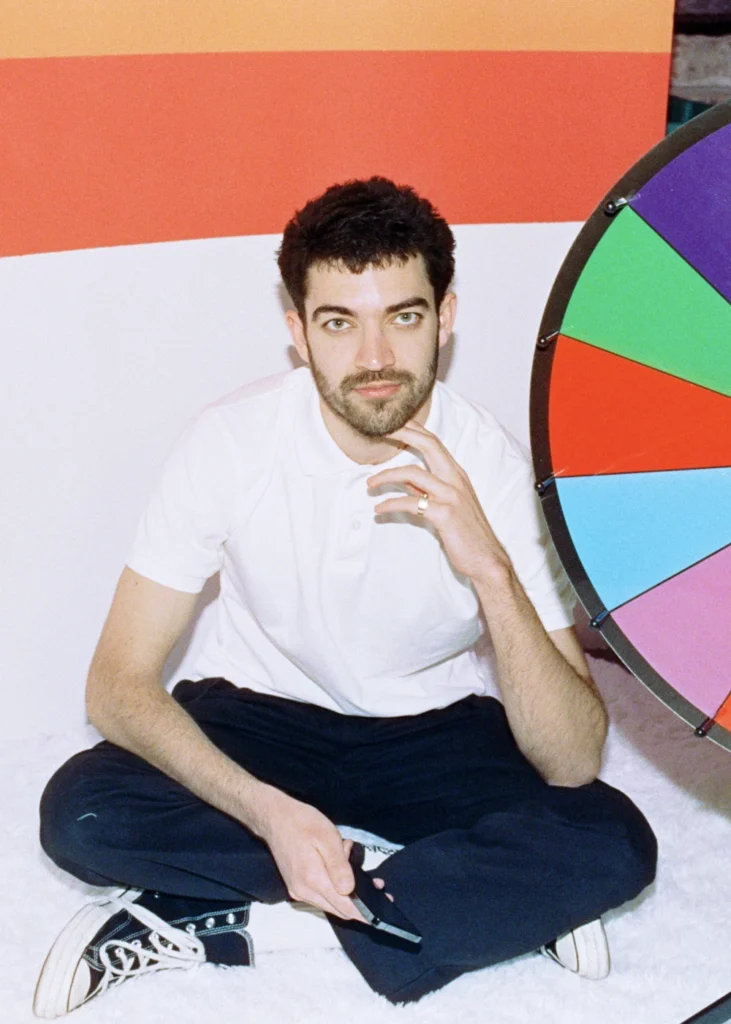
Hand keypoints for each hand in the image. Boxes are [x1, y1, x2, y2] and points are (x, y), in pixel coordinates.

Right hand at [255, 788, 367, 921]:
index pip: (344, 907)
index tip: (383, 909)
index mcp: (313, 881)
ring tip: (351, 858)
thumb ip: (339, 866)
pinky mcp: (296, 887)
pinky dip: (335, 886)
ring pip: (331, 902)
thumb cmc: (303, 823)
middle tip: (377, 882)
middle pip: (338, 909)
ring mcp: (298, 891)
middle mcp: (304, 893)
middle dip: (360, 901)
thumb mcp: (327, 838)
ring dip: (347, 891)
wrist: (275, 818)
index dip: (365, 912)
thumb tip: (350, 891)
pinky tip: (338, 864)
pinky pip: (322, 895)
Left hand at [366, 419, 510, 582]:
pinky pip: (411, 503)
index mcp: (457, 474)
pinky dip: (390, 504)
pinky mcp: (445, 514)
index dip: (414, 429)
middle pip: (429, 446)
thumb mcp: (447, 504)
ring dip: (386, 476)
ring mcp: (451, 496)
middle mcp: (456, 480)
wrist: (486, 558)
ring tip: (369, 484)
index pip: (435, 443)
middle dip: (403, 434)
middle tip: (380, 431)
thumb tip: (402, 479)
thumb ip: (426, 489)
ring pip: (413, 473)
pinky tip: (379, 510)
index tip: (393, 423)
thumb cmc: (466, 532)